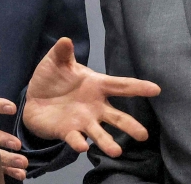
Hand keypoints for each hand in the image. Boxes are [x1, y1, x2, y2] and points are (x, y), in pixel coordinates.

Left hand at [22, 37, 159, 156]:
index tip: (156, 89)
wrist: (33, 99)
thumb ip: (63, 52)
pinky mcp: (68, 132)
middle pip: (117, 117)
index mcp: (97, 86)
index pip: (121, 86)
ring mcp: (83, 121)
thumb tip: (65, 40)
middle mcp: (95, 106)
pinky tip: (82, 147)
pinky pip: (75, 138)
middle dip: (130, 126)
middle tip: (144, 136)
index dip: (138, 87)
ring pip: (99, 133)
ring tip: (116, 152)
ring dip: (107, 142)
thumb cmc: (52, 78)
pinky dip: (78, 143)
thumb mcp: (56, 62)